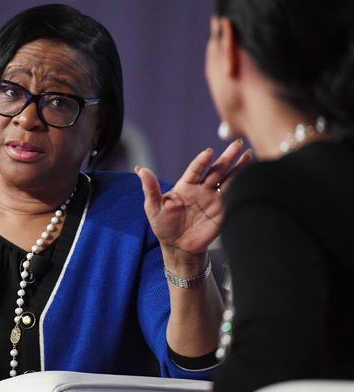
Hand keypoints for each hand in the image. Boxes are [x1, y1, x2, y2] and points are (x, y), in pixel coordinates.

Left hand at [136, 139, 250, 261]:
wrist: (178, 247)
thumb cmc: (163, 226)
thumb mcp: (153, 207)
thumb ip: (150, 188)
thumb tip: (140, 169)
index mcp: (185, 186)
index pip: (195, 169)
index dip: (201, 161)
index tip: (209, 152)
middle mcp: (202, 190)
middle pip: (216, 170)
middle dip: (227, 158)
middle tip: (238, 144)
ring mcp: (213, 200)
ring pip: (228, 180)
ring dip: (239, 168)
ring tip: (249, 154)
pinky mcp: (222, 212)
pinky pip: (233, 197)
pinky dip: (242, 187)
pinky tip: (252, 177)